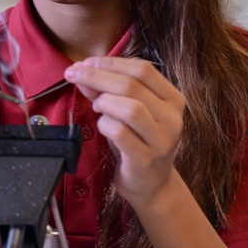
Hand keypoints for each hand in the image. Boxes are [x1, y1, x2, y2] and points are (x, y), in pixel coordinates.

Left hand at [64, 57, 186, 206]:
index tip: (85, 62)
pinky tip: (102, 127)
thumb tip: (81, 70)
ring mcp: (162, 140)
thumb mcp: (124, 112)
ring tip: (97, 107)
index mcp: (173, 99)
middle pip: (132, 85)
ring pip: (131, 108)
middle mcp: (172, 118)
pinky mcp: (146, 159)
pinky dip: (104, 124)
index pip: (143, 69)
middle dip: (97, 76)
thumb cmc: (137, 141)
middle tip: (73, 75)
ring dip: (105, 102)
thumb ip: (106, 90)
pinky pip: (120, 133)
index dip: (111, 63)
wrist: (150, 184)